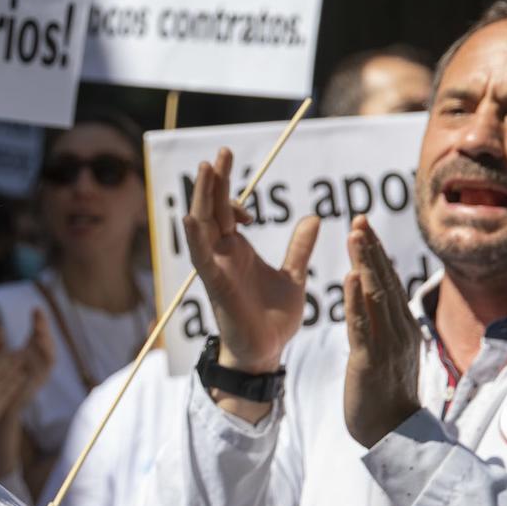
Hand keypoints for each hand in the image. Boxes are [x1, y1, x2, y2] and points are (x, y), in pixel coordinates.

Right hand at [183, 147, 319, 370]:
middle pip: (213, 209)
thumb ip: (299, 247)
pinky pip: (201, 256)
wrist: (266, 352)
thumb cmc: (273, 318)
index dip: (230, 191)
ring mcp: (216, 268)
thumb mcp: (293, 275)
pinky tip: (193, 216)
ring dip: (203, 197)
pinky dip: (196, 236)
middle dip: (215, 181)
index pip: (227, 211)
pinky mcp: (216, 284)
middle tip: (221, 153)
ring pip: (204, 225)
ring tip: (206, 169)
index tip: (240, 176)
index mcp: (236, 250)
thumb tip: (313, 218)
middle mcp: (222, 255)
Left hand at [342, 215, 421, 446]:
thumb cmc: (387, 393)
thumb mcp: (386, 350)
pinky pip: (362, 326)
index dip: (374, 252)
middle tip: (359, 218)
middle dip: (370, 248)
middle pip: (383, 280)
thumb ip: (380, 322)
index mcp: (400, 326)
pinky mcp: (369, 362)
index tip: (363, 225)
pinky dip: (355, 301)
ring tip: (354, 235)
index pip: (387, 281)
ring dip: (364, 264)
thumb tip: (370, 290)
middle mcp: (398, 330)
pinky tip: (348, 278)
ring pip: (374, 296)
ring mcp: (386, 345)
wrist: (393, 433)